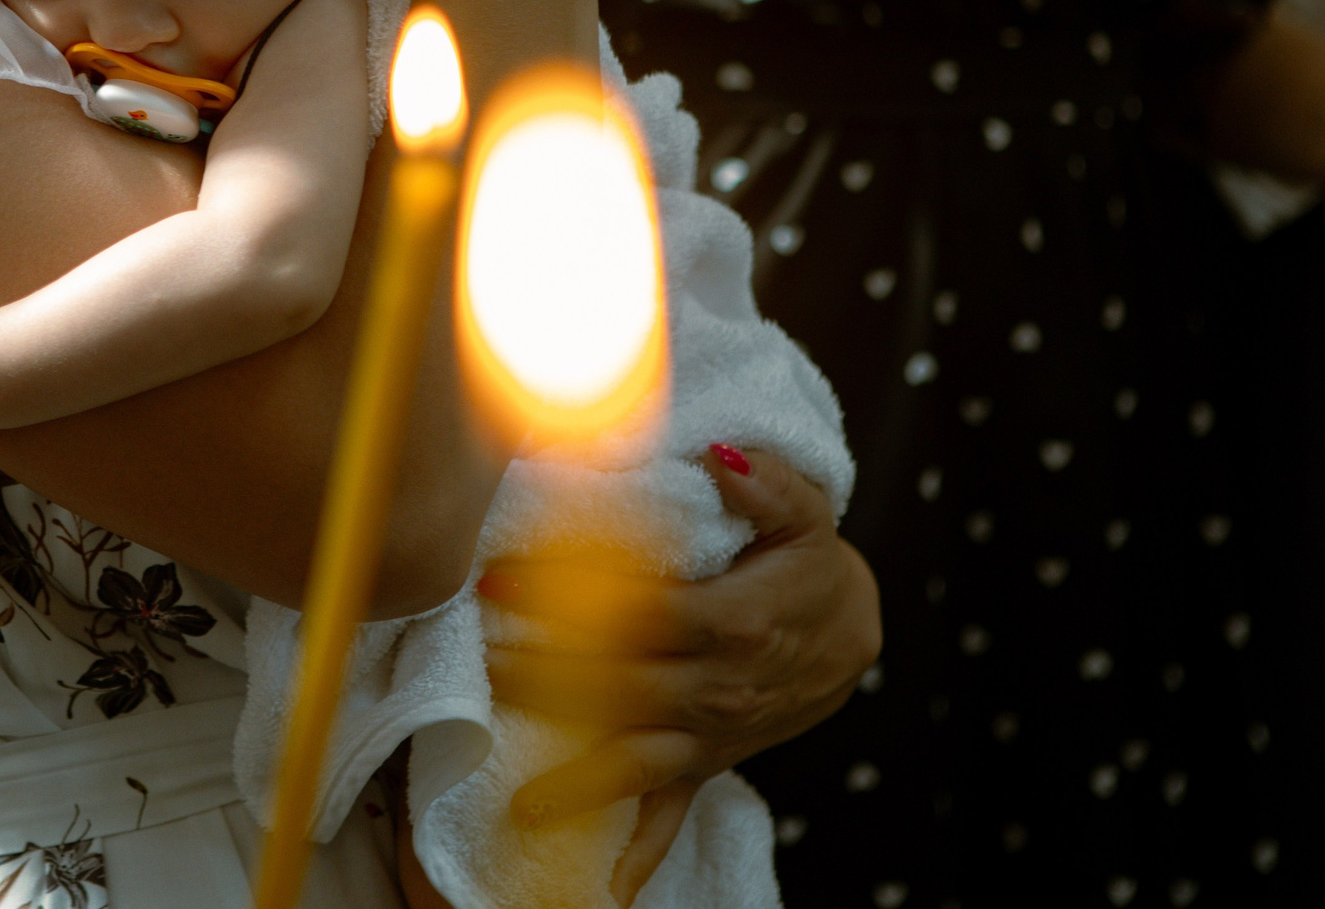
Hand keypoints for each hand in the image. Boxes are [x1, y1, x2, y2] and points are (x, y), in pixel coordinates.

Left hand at [478, 446, 880, 901]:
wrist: (852, 634)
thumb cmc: (812, 567)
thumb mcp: (805, 515)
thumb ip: (766, 486)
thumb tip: (720, 457)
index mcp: (735, 622)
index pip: (638, 613)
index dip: (571, 601)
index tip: (499, 583)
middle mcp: (719, 687)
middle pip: (619, 686)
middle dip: (540, 673)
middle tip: (472, 656)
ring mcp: (711, 732)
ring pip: (634, 757)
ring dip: (575, 778)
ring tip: (516, 799)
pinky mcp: (708, 760)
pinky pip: (670, 810)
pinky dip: (640, 851)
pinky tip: (605, 885)